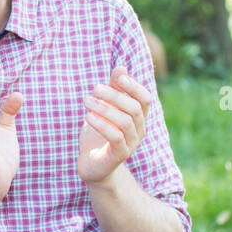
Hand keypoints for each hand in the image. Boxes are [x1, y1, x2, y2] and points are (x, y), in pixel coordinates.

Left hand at [77, 66, 152, 184]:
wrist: (91, 165)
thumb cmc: (98, 134)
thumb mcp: (104, 108)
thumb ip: (113, 90)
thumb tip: (121, 67)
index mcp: (138, 118)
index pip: (145, 98)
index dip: (135, 86)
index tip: (118, 78)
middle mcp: (139, 130)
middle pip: (134, 108)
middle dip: (114, 95)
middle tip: (94, 88)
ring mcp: (131, 144)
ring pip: (125, 121)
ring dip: (105, 108)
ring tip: (86, 101)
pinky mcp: (119, 155)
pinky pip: (115, 137)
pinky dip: (102, 124)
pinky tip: (88, 117)